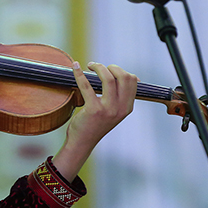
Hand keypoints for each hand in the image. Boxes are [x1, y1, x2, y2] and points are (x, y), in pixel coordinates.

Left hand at [50, 61, 137, 179]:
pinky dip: (79, 74)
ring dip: (98, 67)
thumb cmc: (96, 124)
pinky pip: (87, 85)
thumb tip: (133, 77)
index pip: (132, 80)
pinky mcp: (93, 110)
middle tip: (98, 67)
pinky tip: (75, 67)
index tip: (109, 69)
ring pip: (108, 78)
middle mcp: (120, 108)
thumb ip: (121, 97)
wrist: (82, 142)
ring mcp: (108, 109)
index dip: (120, 70)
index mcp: (127, 107)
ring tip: (89, 65)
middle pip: (123, 76)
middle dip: (111, 66)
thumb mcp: (115, 111)